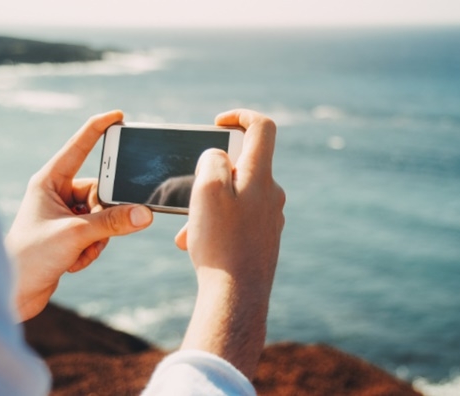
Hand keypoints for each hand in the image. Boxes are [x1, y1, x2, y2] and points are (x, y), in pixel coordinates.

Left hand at [6, 111, 152, 320]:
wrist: (15, 293)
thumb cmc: (31, 257)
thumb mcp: (76, 235)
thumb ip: (113, 222)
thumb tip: (145, 214)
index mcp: (49, 181)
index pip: (79, 147)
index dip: (99, 129)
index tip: (119, 116)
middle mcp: (57, 194)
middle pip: (101, 190)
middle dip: (104, 215)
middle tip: (94, 231)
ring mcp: (65, 214)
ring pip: (103, 215)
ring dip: (98, 237)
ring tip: (77, 252)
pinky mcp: (71, 233)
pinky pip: (98, 233)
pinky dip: (92, 249)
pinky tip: (73, 262)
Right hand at [175, 109, 285, 378]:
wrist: (237, 296)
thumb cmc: (221, 242)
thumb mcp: (207, 190)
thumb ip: (213, 160)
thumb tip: (219, 156)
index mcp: (261, 176)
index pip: (262, 127)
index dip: (240, 116)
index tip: (218, 122)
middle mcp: (271, 193)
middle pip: (242, 164)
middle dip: (211, 174)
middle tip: (190, 192)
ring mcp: (270, 217)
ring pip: (235, 196)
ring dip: (208, 205)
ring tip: (188, 230)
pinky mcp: (264, 237)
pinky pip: (237, 219)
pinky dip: (216, 223)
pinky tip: (197, 244)